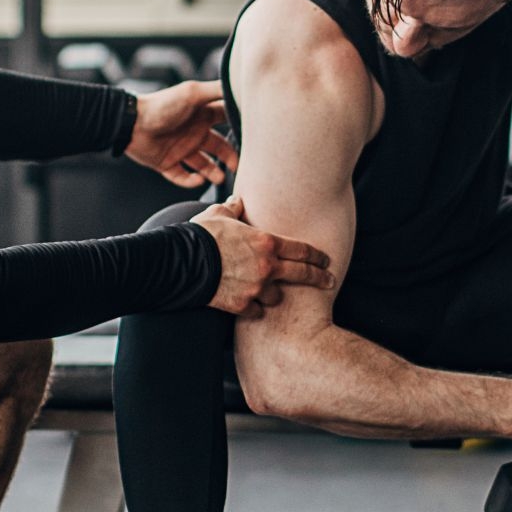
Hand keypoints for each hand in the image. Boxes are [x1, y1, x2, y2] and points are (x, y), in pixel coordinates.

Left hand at [126, 80, 240, 187]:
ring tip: (218, 178)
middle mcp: (194, 132)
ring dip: (212, 173)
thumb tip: (241, 87)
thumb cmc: (163, 105)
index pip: (226, 120)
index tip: (254, 135)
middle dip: (230, 158)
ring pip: (203, 165)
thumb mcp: (193, 93)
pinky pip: (182, 176)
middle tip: (238, 167)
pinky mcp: (167, 163)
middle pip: (219, 148)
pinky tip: (197, 179)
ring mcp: (180, 149)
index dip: (239, 126)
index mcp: (202, 115)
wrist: (131, 123)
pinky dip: (191, 181)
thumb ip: (217, 91)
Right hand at [191, 195, 336, 318]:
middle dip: (319, 278)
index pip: (302, 250)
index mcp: (266, 243)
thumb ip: (234, 208)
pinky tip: (248, 305)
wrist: (181, 261)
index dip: (317, 255)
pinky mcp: (241, 305)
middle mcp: (266, 267)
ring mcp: (255, 288)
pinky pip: (255, 311)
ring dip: (273, 294)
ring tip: (268, 292)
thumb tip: (238, 200)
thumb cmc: (201, 234)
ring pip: (276, 297)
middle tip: (330, 281)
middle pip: (302, 274)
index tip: (326, 260)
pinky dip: (252, 308)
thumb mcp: (219, 213)